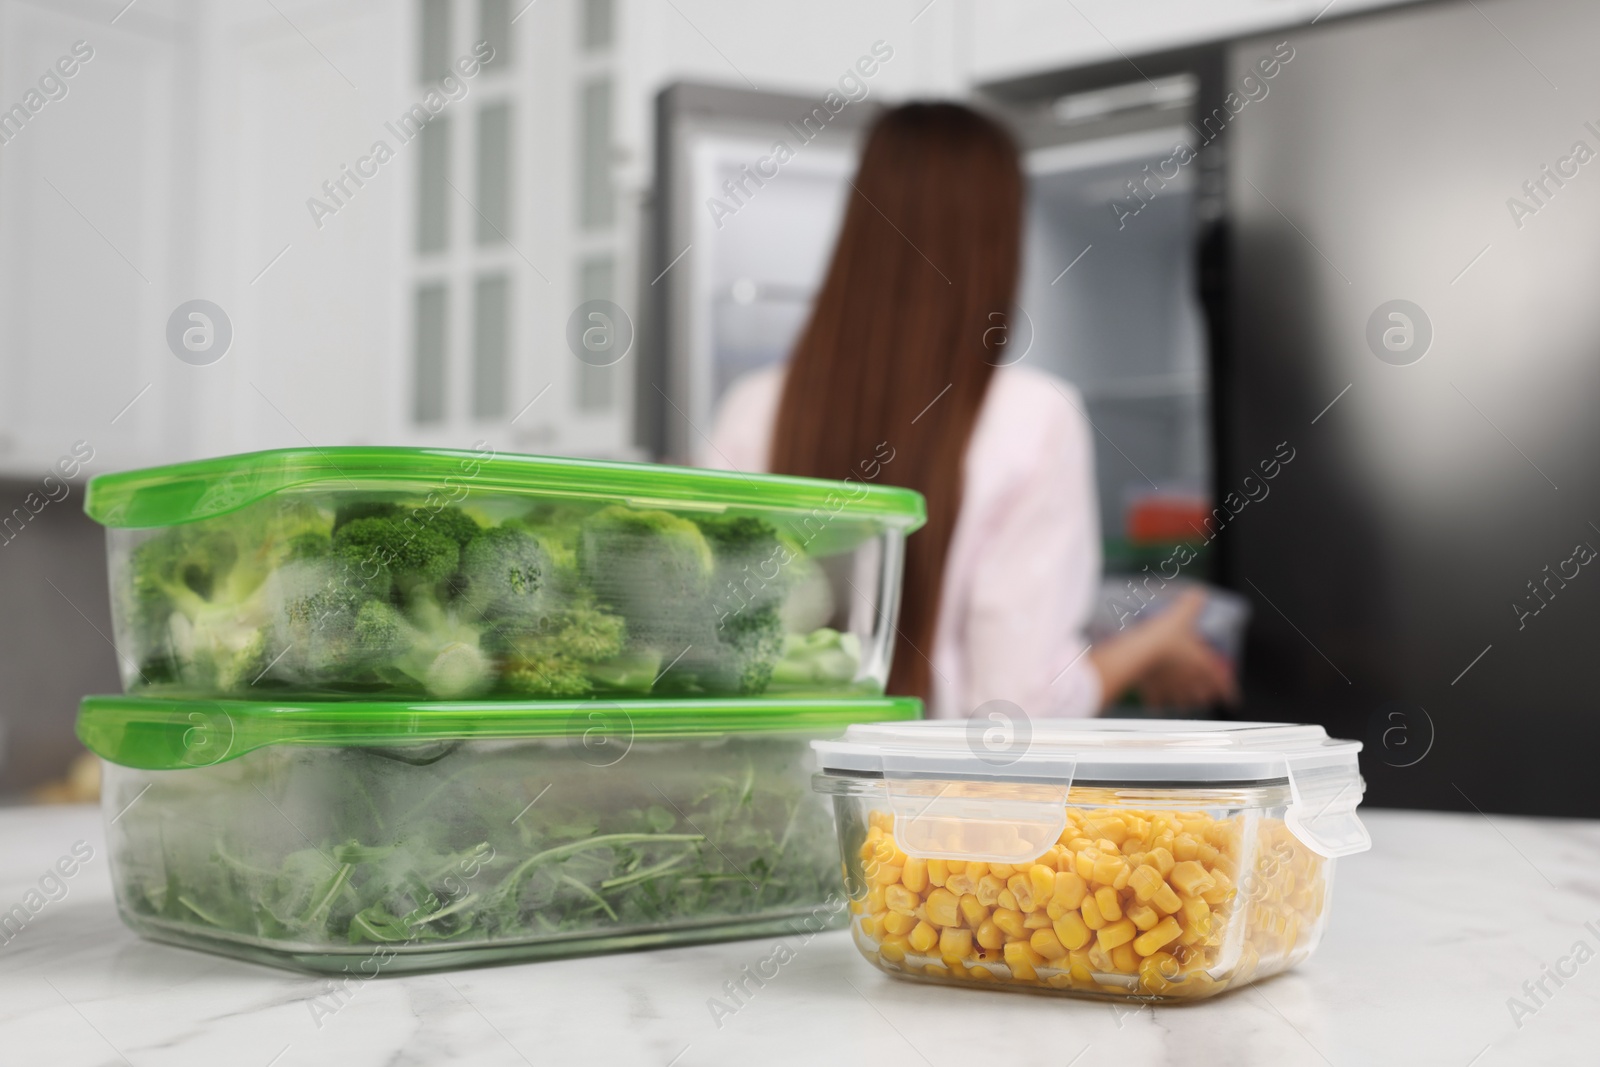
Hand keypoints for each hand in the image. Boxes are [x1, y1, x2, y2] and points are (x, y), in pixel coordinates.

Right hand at [1090, 588, 1237, 709]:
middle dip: (1206, 696)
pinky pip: (1157, 702)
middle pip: (1202, 695)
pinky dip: (1158, 702)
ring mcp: (1170, 687)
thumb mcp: (1181, 614)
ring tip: (1184, 699)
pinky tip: (1157, 701)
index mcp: (1202, 664)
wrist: (1139, 652)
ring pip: (1182, 702)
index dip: (1230, 691)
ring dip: (1185, 701)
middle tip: (1207, 695)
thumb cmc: (1164, 636)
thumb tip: (1199, 593)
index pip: (1222, 682)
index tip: (1233, 698)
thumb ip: (1192, 602)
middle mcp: (1189, 680)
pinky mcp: (1152, 690)